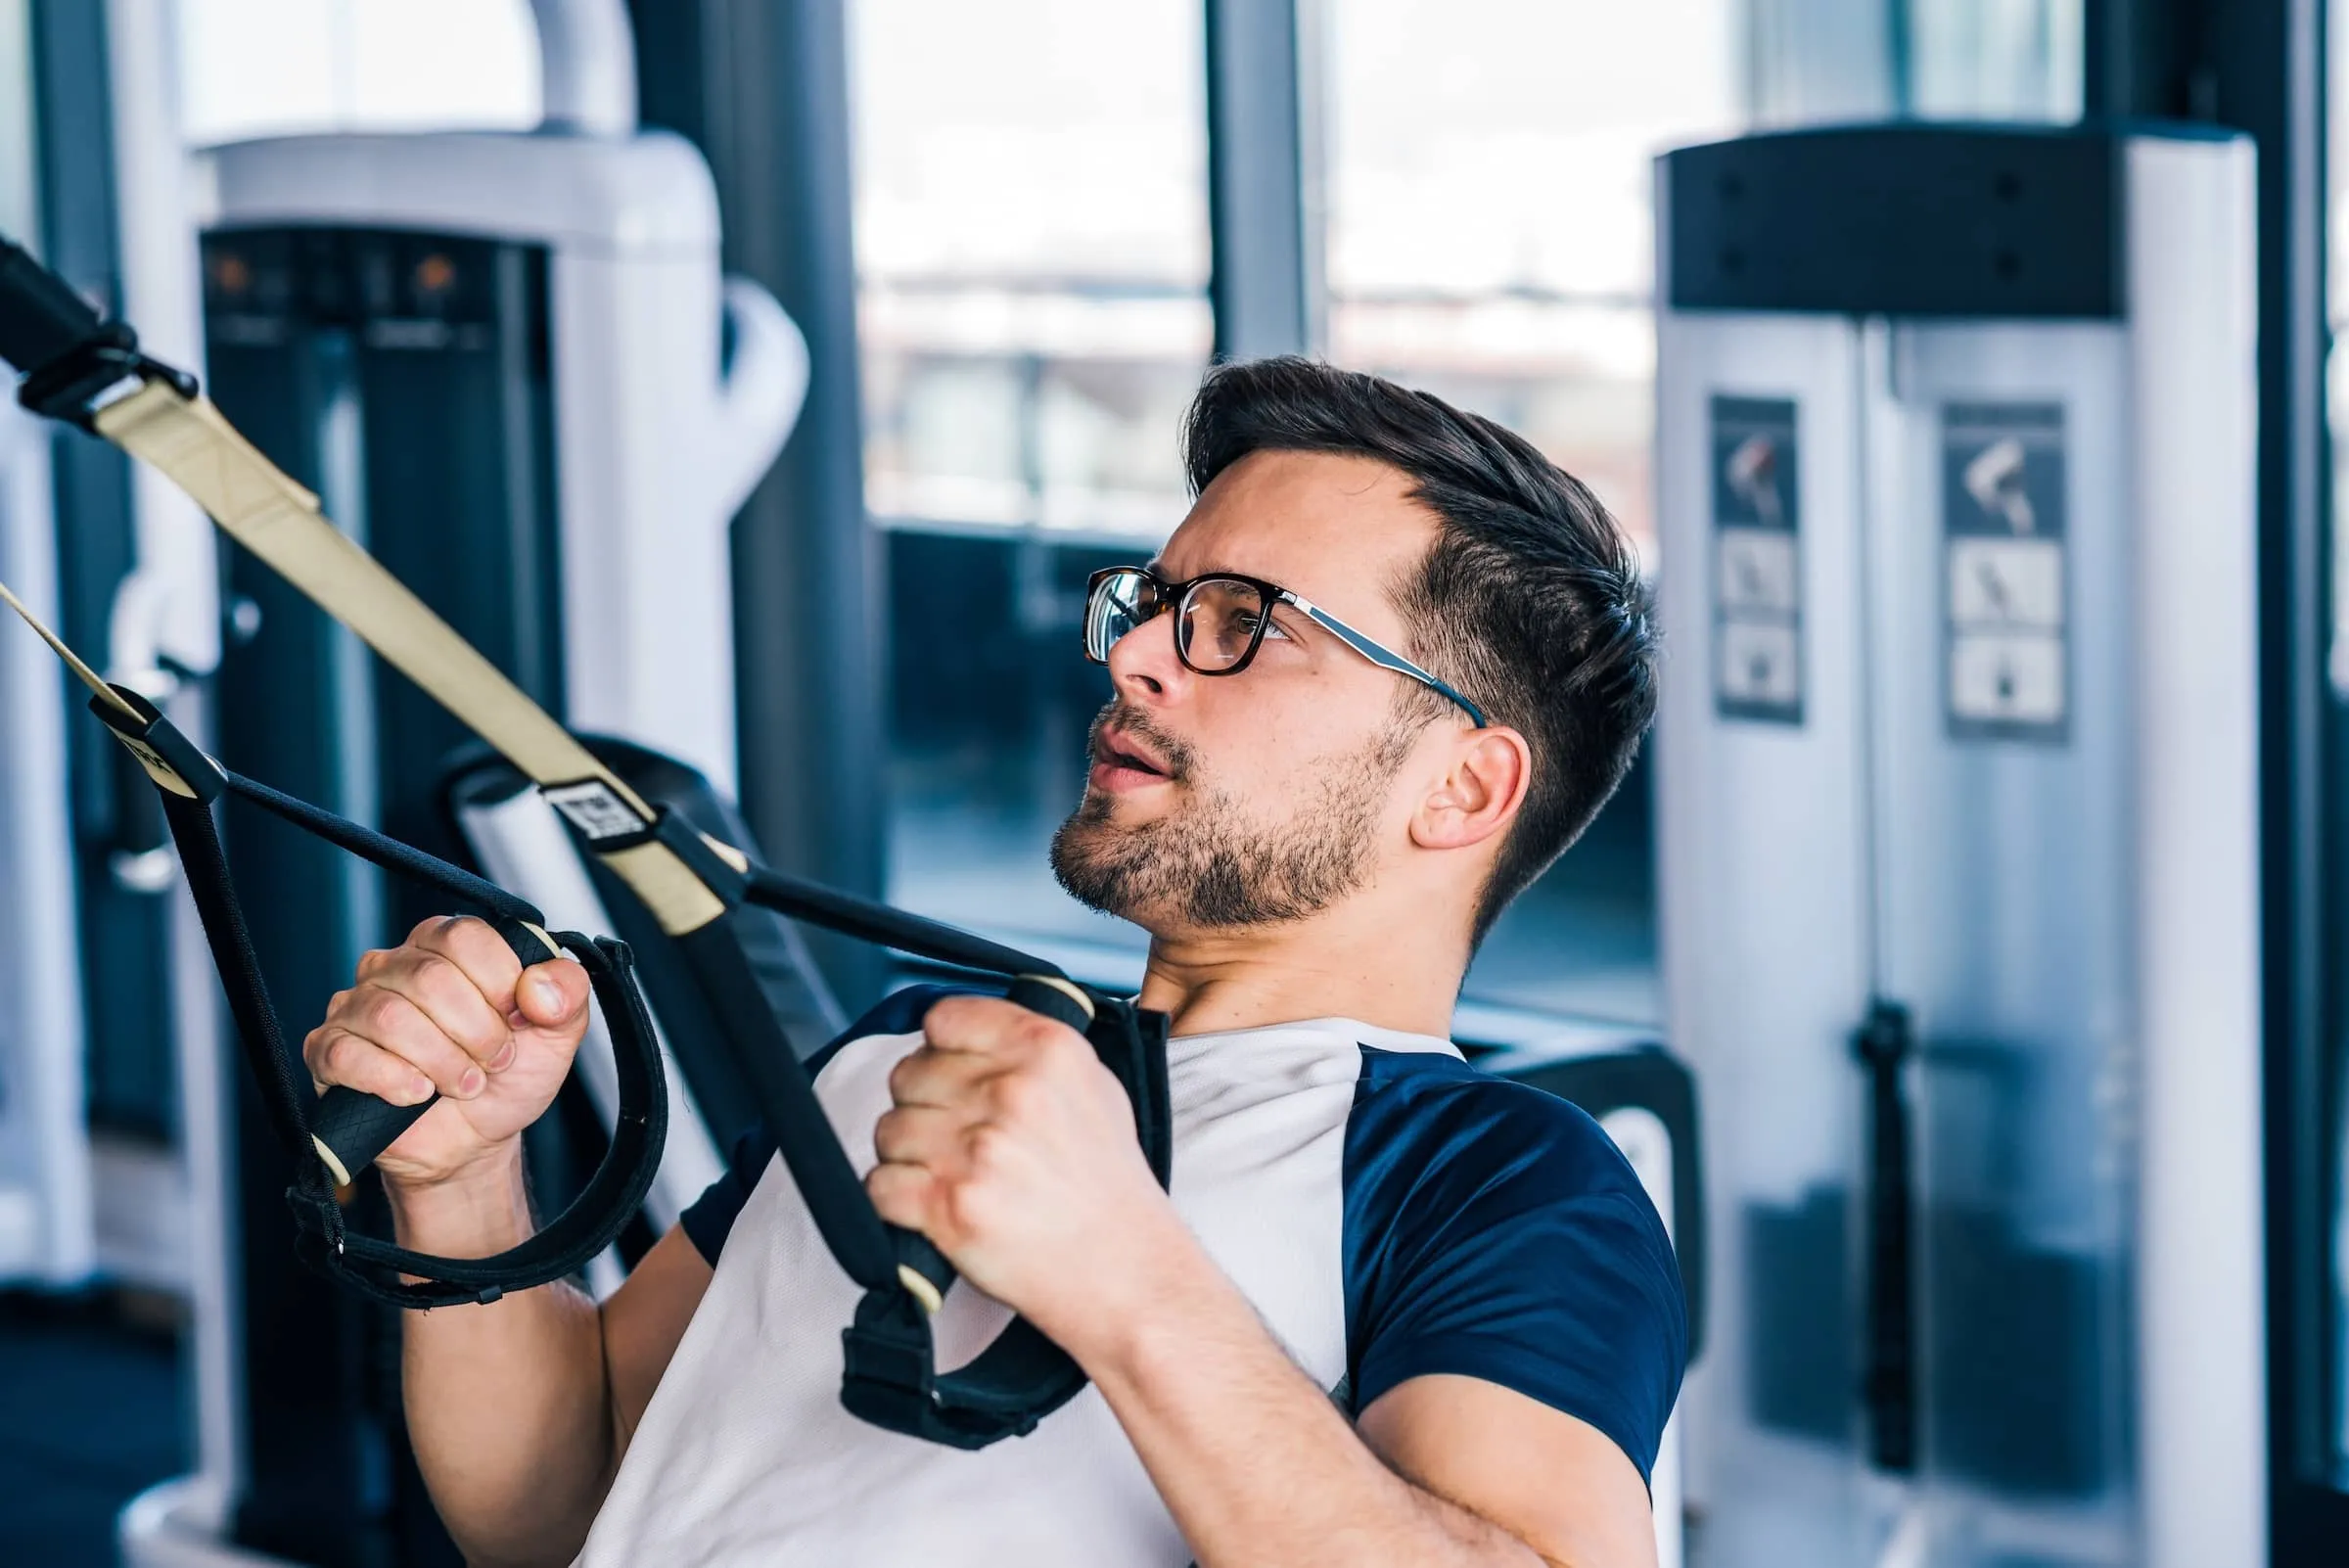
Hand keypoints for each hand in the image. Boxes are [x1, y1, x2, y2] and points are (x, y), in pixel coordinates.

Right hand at [303, 915, 590, 1188]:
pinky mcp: (329, 1052)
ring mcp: (355, 1008)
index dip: (499, 984)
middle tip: (492, 1063)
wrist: (474, 1141)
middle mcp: (395, 967)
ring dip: (440, 1061)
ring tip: (463, 1085)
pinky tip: (417, 1094)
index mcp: (447, 947)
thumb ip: (566, 995)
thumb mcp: (557, 1034)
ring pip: (389, 1016)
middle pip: (428, 978)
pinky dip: (392, 1080)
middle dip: (475, 1032)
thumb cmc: (506, 1076)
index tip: (517, 1021)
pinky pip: (346, 1054)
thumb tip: (539, 985)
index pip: (463, 936)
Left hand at [865, 995, 1186, 1345]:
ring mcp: (977, 1148)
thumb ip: (1027, 1048)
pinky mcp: (950, 1206)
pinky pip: (879, 1185)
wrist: (1124, 1270)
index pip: (943, 1019)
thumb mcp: (1092, 1086)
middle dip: (924, 1108)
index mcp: (1046, 1049)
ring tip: (954, 1179)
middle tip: (960, 1142)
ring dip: (909, 1157)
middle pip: (908, 1075)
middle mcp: (1011, 1090)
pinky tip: (935, 1209)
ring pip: (888, 1130)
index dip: (941, 1052)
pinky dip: (896, 1201)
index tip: (953, 1078)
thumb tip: (958, 1033)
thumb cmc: (1107, 1185)